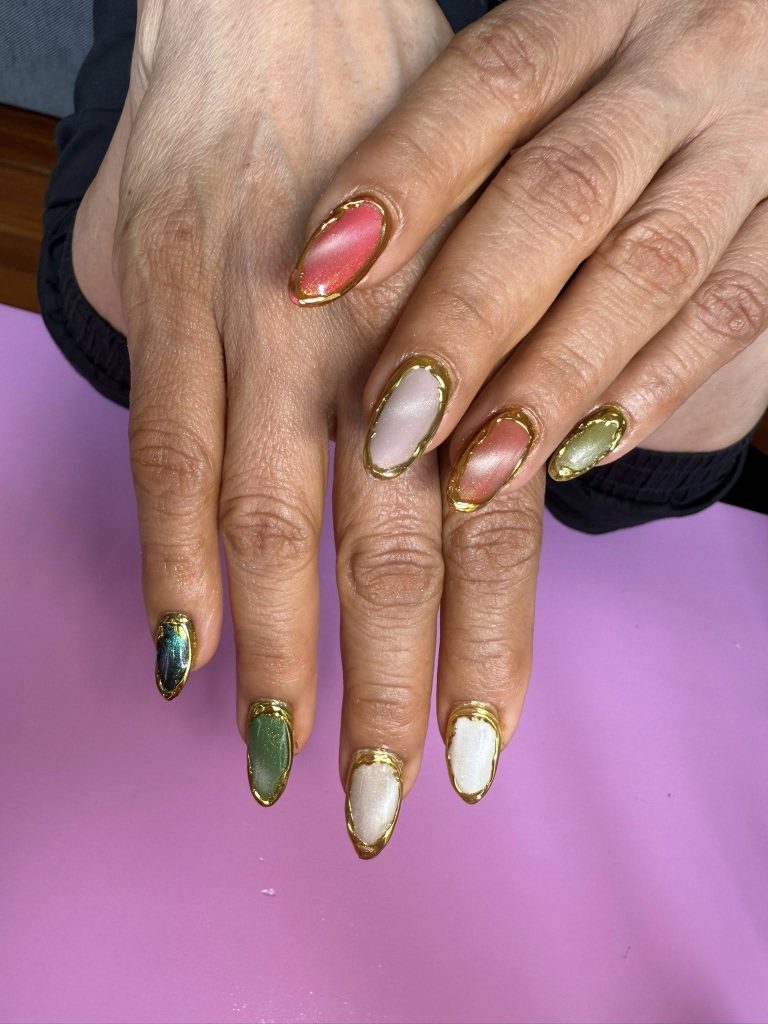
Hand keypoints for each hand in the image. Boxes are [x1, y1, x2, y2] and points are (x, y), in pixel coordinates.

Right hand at [72, 0, 547, 856]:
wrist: (281, 16)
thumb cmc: (397, 155)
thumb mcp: (473, 265)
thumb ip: (468, 397)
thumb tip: (472, 523)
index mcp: (462, 341)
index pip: (488, 528)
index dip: (487, 648)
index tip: (479, 752)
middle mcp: (374, 346)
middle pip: (387, 550)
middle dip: (385, 688)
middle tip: (378, 806)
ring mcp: (264, 328)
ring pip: (275, 519)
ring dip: (283, 653)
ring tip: (285, 762)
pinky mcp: (170, 304)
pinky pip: (168, 450)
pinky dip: (172, 558)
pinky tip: (182, 655)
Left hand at [293, 0, 767, 502]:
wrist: (755, 87)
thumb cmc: (602, 106)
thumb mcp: (549, 91)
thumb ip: (464, 159)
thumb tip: (328, 281)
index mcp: (596, 13)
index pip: (490, 82)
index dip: (401, 178)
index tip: (313, 280)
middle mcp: (681, 66)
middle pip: (561, 192)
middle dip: (466, 320)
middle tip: (391, 427)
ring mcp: (750, 149)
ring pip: (648, 269)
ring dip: (552, 382)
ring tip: (473, 476)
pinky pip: (730, 312)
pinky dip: (649, 390)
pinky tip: (574, 457)